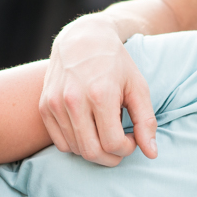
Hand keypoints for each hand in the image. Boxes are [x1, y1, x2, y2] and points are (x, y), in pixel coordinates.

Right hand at [40, 16, 157, 166]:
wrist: (83, 38)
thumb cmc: (116, 63)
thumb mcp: (138, 87)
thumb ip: (146, 122)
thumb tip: (152, 155)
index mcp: (100, 95)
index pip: (113, 144)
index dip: (127, 148)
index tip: (132, 138)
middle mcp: (74, 100)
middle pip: (92, 152)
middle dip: (111, 157)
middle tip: (120, 144)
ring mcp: (55, 103)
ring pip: (75, 150)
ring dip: (94, 150)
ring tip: (105, 132)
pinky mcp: (45, 106)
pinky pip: (60, 142)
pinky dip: (76, 144)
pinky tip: (89, 130)